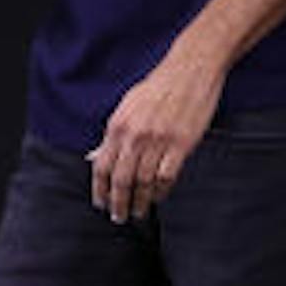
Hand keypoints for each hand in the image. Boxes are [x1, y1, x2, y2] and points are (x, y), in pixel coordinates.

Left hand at [90, 42, 226, 223]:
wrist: (191, 68)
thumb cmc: (159, 86)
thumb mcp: (127, 106)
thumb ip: (111, 134)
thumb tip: (94, 157)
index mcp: (118, 125)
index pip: (102, 167)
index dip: (100, 190)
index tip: (101, 204)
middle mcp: (134, 134)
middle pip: (121, 180)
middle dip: (118, 203)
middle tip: (118, 217)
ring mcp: (158, 140)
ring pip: (143, 182)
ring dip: (140, 202)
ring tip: (139, 212)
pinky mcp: (181, 144)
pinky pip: (166, 177)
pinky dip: (161, 191)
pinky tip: (159, 196)